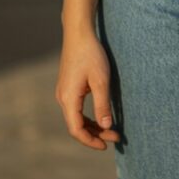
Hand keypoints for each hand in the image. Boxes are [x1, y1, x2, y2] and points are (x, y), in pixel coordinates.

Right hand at [55, 29, 120, 149]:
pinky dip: (88, 116)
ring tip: (111, 129)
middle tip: (116, 137)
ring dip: (93, 125)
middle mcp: (63, 98)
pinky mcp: (68, 87)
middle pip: (77, 126)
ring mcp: (64, 92)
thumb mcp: (101, 80)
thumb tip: (106, 126)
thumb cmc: (91, 54)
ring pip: (77, 118)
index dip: (91, 141)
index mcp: (68, 98)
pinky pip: (76, 108)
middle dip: (96, 134)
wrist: (79, 33)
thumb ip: (103, 104)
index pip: (76, 130)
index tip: (107, 145)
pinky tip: (101, 115)